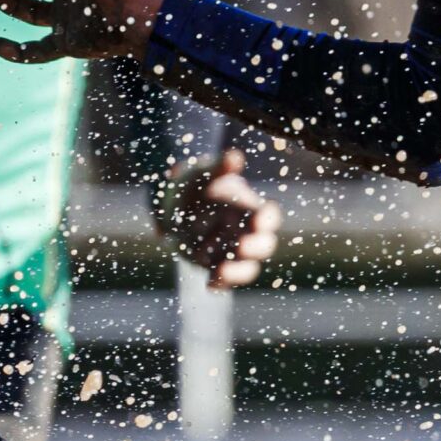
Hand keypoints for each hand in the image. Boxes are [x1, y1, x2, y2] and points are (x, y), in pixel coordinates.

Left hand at [156, 148, 283, 288]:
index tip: (259, 218)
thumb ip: (219, 167)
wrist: (171, 203)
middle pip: (264, 245)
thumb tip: (234, 156)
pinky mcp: (215, 264)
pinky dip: (220, 284)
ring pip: (248, 267)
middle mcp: (246, 232)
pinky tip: (209, 284)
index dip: (268, 219)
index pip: (269, 216)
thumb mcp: (204, 173)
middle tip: (242, 245)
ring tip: (222, 270)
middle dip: (257, 247)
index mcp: (249, 209)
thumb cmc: (195, 183)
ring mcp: (232, 251)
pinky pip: (224, 280)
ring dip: (239, 271)